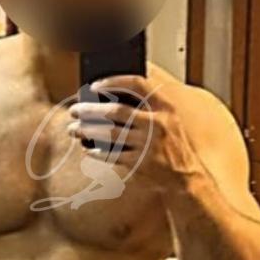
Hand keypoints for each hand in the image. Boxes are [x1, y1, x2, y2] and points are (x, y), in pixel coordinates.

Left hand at [68, 76, 200, 193]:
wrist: (186, 177)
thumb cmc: (172, 144)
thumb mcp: (170, 119)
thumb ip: (149, 106)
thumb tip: (110, 96)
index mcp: (165, 107)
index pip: (138, 85)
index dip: (114, 82)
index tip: (94, 85)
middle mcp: (156, 124)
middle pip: (115, 111)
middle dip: (90, 110)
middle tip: (75, 110)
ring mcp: (147, 145)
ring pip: (109, 134)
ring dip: (87, 131)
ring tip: (74, 128)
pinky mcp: (139, 163)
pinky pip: (111, 155)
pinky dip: (96, 152)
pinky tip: (88, 149)